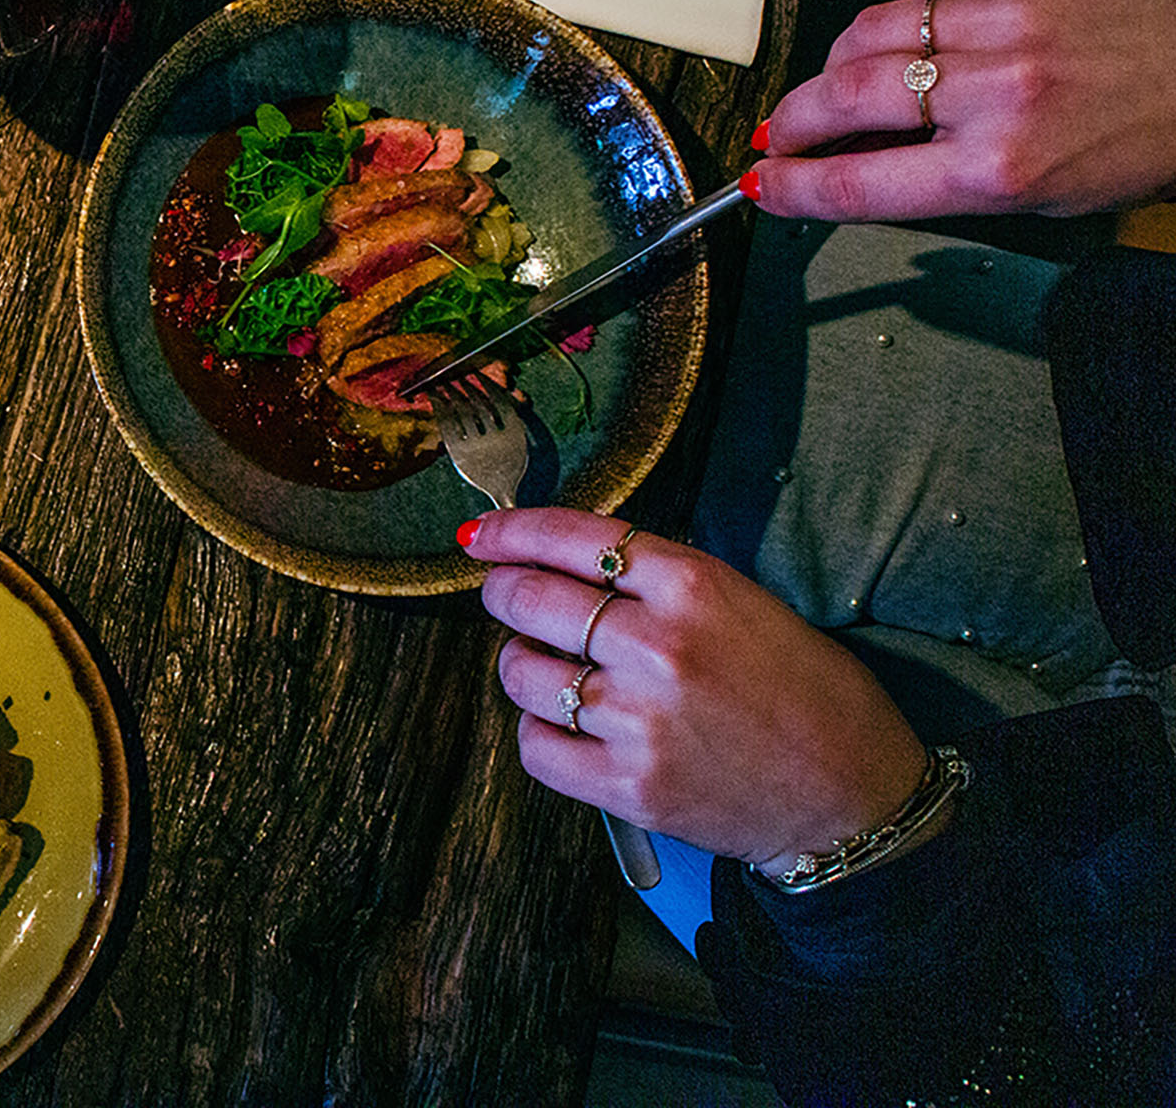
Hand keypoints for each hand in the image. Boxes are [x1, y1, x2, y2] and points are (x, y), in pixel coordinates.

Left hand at [466, 509, 926, 873]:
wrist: (853, 800)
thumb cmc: (810, 696)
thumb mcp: (747, 605)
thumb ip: (662, 583)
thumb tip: (573, 564)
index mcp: (694, 587)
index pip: (574, 539)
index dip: (512, 532)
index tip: (479, 535)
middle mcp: (659, 646)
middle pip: (530, 599)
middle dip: (501, 592)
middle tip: (502, 596)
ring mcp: (639, 718)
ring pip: (522, 673)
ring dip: (519, 664)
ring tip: (543, 667)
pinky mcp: (629, 785)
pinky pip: (536, 747)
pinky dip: (537, 732)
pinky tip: (562, 726)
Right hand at [750, 0, 1175, 221]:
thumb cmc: (1127, 148)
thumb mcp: (1026, 199)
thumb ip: (925, 181)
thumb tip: (836, 164)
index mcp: (999, 167)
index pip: (857, 179)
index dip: (792, 182)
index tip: (762, 179)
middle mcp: (1002, 93)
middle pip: (845, 95)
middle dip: (795, 117)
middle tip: (784, 129)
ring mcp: (1016, 20)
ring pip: (873, 27)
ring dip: (848, 58)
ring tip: (858, 75)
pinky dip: (917, 7)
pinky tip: (937, 27)